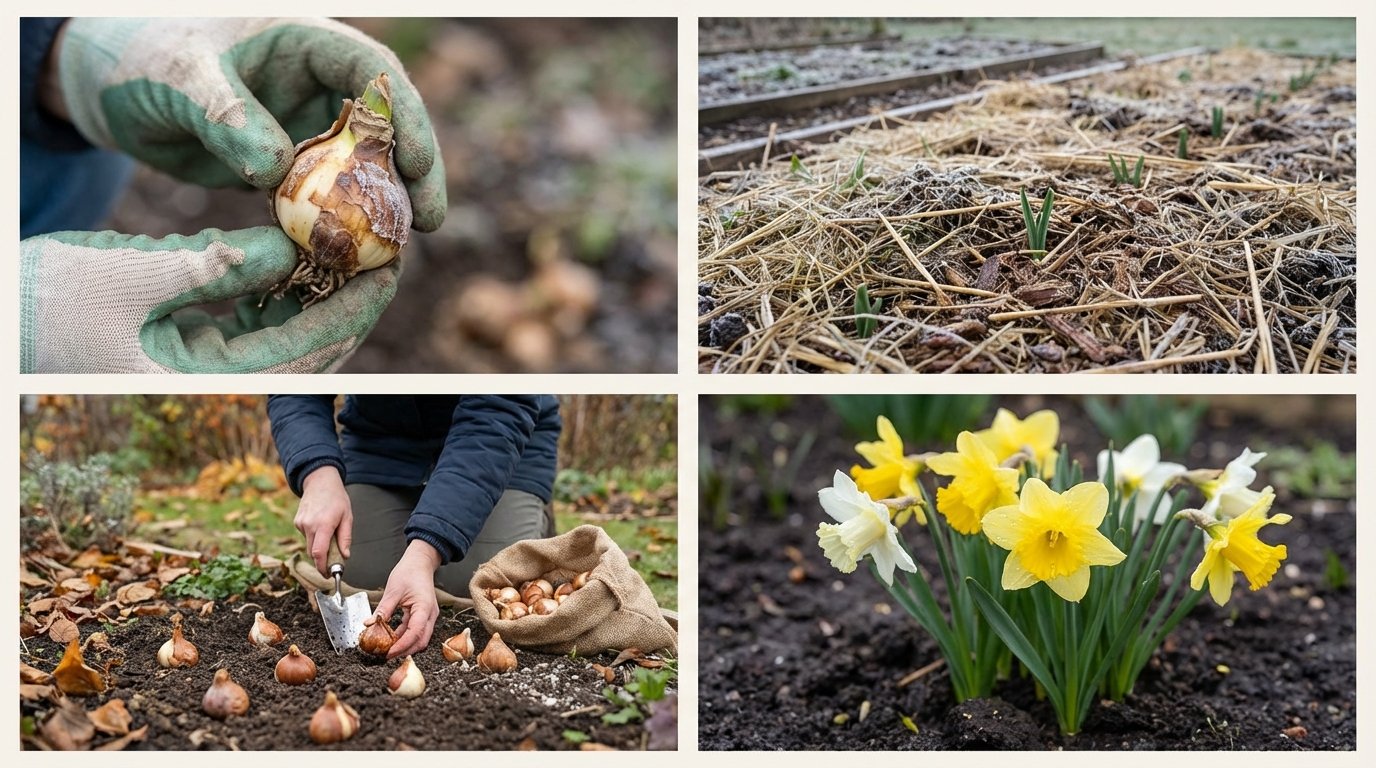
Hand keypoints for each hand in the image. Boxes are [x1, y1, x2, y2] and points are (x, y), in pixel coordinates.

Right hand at [19, 228, 396, 372]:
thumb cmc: (42, 300)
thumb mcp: (129, 275)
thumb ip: (212, 266)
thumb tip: (289, 249)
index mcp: (197, 380)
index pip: (299, 354)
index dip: (349, 313)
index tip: (387, 272)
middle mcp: (207, 377)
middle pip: (301, 344)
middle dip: (345, 300)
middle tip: (386, 252)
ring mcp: (198, 356)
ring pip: (280, 326)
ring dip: (315, 288)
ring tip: (354, 242)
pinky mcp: (186, 332)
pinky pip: (248, 312)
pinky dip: (275, 282)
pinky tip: (302, 246)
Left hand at [49, 18, 444, 230]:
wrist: (112, 86)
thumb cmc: (145, 57)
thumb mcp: (179, 77)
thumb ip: (227, 115)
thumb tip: (278, 168)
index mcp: (306, 43)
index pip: (373, 75)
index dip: (404, 119)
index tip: (416, 166)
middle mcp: (318, 85)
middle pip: (386, 126)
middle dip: (412, 173)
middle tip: (427, 222)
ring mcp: (307, 127)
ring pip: (362, 167)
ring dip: (381, 207)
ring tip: (396, 249)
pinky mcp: (289, 167)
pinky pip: (323, 198)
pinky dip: (336, 226)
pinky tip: (347, 260)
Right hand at [295, 466, 352, 576]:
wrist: (320, 481)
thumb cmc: (337, 499)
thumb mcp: (347, 517)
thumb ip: (345, 538)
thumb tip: (345, 556)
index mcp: (324, 524)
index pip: (319, 552)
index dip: (322, 566)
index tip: (328, 574)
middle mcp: (309, 525)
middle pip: (313, 552)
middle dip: (322, 560)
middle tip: (333, 562)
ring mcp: (301, 523)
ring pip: (309, 545)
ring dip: (319, 547)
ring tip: (329, 534)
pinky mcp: (297, 522)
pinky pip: (306, 536)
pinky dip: (314, 537)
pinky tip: (320, 525)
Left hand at [374, 540, 441, 659]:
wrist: (420, 563)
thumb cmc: (410, 572)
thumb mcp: (393, 590)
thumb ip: (383, 609)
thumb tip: (370, 624)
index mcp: (424, 608)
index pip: (415, 633)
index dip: (401, 646)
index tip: (387, 653)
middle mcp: (430, 615)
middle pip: (421, 641)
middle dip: (404, 651)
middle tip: (386, 655)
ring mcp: (428, 616)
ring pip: (419, 639)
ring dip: (405, 646)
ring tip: (387, 649)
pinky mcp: (423, 616)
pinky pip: (415, 631)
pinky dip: (404, 638)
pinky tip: (391, 639)